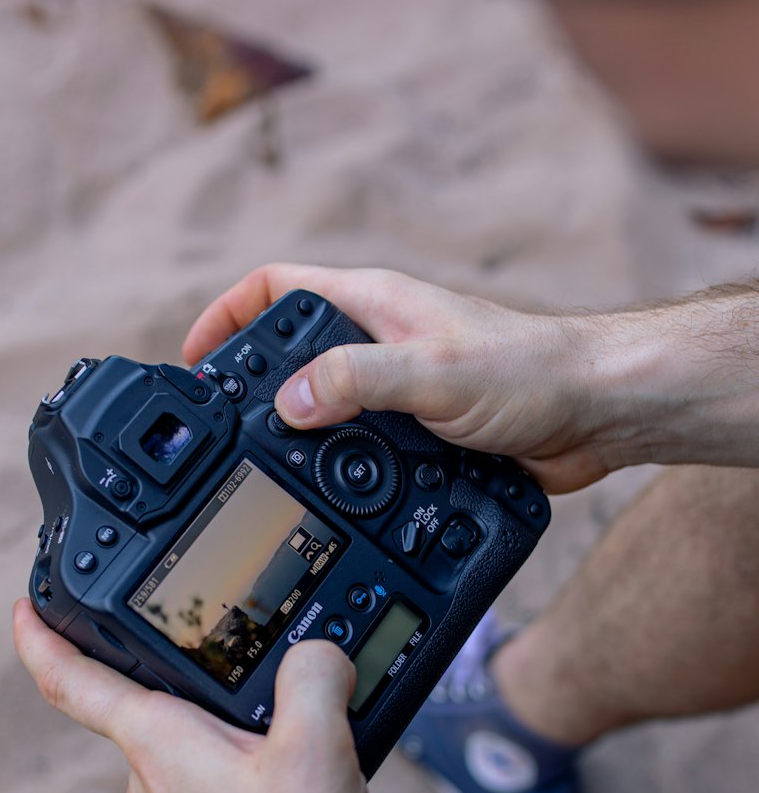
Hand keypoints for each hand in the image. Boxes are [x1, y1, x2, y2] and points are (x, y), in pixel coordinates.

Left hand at [12, 600, 377, 792]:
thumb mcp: (317, 751)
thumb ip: (315, 679)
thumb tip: (317, 653)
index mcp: (158, 744)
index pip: (70, 678)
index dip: (40, 634)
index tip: (23, 606)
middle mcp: (151, 786)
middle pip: (153, 707)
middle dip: (194, 679)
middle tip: (249, 660)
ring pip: (192, 755)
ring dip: (233, 735)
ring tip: (302, 737)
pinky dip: (249, 778)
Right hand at [184, 263, 622, 493]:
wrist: (597, 415)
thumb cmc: (533, 373)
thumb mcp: (434, 373)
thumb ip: (358, 381)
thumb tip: (286, 405)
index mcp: (371, 305)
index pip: (275, 290)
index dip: (227, 317)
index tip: (194, 362)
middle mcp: (377, 342)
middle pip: (288, 355)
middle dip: (249, 388)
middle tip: (220, 433)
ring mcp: (396, 388)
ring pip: (321, 409)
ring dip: (293, 439)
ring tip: (264, 475)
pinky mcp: (417, 433)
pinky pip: (359, 450)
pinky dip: (336, 471)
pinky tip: (330, 502)